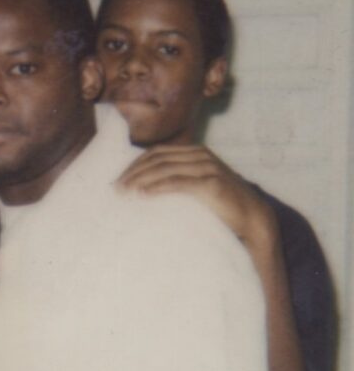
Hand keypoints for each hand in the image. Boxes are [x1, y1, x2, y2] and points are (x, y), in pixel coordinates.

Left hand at [116, 145, 277, 259]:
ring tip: (125, 192)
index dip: (134, 165)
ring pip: (164, 168)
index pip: (156, 153)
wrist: (254, 217)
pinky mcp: (212, 184)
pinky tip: (143, 195)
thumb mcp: (197, 185)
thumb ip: (178, 179)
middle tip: (116, 188)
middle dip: (133, 172)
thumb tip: (145, 188)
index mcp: (195, 152)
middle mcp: (200, 155)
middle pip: (156, 158)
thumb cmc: (222, 204)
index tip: (119, 180)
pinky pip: (179, 182)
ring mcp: (207, 167)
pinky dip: (158, 187)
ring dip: (140, 180)